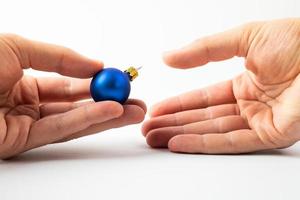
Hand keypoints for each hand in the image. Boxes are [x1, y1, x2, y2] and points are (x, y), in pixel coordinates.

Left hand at [0, 34, 145, 158]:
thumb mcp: (18, 47)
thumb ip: (60, 57)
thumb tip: (95, 65)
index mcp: (23, 77)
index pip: (68, 81)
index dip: (95, 80)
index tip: (119, 79)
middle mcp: (27, 101)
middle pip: (76, 103)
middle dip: (109, 102)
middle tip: (136, 101)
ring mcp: (25, 123)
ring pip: (74, 119)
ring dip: (106, 116)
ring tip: (135, 112)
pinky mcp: (21, 141)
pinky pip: (60, 129)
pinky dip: (87, 120)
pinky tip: (111, 113)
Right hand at [142, 18, 299, 153]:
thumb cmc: (296, 41)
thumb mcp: (241, 38)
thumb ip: (203, 50)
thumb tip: (169, 57)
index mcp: (244, 82)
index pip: (203, 97)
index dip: (178, 104)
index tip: (156, 109)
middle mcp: (249, 104)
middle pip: (203, 118)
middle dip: (174, 124)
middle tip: (148, 130)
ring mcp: (259, 121)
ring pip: (212, 132)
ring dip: (181, 135)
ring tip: (155, 139)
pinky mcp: (270, 136)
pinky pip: (231, 142)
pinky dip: (203, 143)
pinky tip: (178, 143)